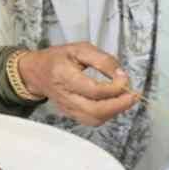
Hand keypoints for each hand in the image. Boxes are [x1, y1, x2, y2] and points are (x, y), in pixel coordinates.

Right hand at [18, 43, 137, 126]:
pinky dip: (106, 114)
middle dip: (119, 105)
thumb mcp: (79, 48)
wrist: (35, 71)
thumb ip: (102, 60)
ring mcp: (66, 108)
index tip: (124, 78)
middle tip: (133, 96)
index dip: (114, 86)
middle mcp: (64, 95)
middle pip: (95, 111)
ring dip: (114, 111)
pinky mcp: (69, 114)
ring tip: (125, 99)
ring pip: (94, 119)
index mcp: (63, 75)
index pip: (93, 89)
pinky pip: (91, 120)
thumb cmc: (57, 58)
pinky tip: (112, 103)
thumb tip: (121, 74)